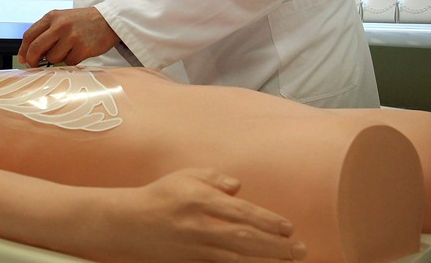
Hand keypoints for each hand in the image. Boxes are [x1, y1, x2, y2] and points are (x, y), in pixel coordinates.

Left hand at [17, 6, 119, 66]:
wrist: (108, 20)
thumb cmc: (82, 22)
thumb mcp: (62, 19)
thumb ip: (46, 32)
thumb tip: (29, 54)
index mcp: (52, 17)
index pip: (29, 35)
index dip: (24, 50)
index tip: (23, 59)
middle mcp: (60, 26)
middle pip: (36, 48)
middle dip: (33, 60)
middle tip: (35, 66)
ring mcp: (72, 37)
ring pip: (52, 58)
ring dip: (57, 59)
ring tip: (68, 50)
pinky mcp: (83, 48)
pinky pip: (68, 62)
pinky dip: (71, 61)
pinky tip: (78, 52)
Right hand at [84, 168, 307, 262]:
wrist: (129, 223)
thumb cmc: (160, 196)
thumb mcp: (185, 176)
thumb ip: (214, 178)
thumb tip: (239, 187)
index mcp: (200, 199)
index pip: (241, 212)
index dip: (268, 221)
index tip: (289, 228)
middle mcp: (199, 225)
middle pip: (245, 238)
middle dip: (276, 246)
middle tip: (301, 250)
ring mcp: (195, 247)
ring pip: (238, 258)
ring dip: (267, 262)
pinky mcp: (192, 261)